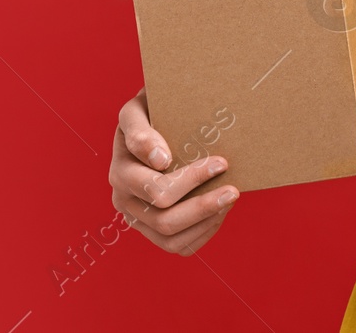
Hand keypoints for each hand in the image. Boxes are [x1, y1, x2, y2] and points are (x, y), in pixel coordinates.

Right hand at [109, 86, 238, 254]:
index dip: (189, 178)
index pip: (154, 185)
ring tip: (230, 197)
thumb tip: (160, 159)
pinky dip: (203, 232)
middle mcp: (122, 197)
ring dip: (206, 220)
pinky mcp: (152, 231)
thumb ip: (140, 130)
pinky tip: (220, 212)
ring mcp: (137, 217)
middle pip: (163, 215)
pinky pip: (178, 246)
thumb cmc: (152, 112)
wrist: (156, 123)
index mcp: (121, 168)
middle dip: (203, 203)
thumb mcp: (139, 109)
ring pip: (170, 237)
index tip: (221, 162)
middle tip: (234, 187)